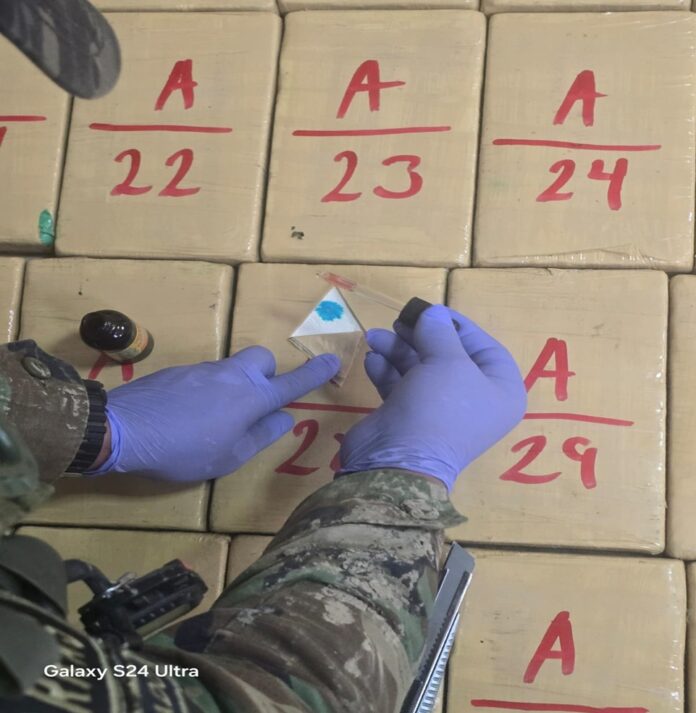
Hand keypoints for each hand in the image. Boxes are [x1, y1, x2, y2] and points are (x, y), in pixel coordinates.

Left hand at [89, 347, 338, 480]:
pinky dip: (207, 389)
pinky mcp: (180, 370)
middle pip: (262, 358)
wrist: (126, 428)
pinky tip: (186, 413)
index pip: (292, 384)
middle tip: (253, 400)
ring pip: (232, 368)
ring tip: (210, 418)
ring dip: (233, 385)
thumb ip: (261, 435)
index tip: (332, 359)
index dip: (314, 373)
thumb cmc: (185, 450)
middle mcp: (232, 376)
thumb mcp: (229, 456)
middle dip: (266, 373)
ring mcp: (204, 368)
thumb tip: (284, 418)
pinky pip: (206, 374)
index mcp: (251, 398)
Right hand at [339, 305, 525, 490]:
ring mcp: (441, 411)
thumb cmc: (438, 407)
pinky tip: (372, 360)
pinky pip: (402, 385)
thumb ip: (440, 331)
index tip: (431, 310)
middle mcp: (474, 402)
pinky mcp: (410, 417)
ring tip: (376, 338)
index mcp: (500, 392)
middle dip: (421, 336)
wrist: (397, 460)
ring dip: (397, 350)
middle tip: (399, 321)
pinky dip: (388, 370)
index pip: (485, 347)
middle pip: (448, 355)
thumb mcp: (447, 361)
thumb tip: (432, 313)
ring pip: (421, 369)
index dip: (458, 326)